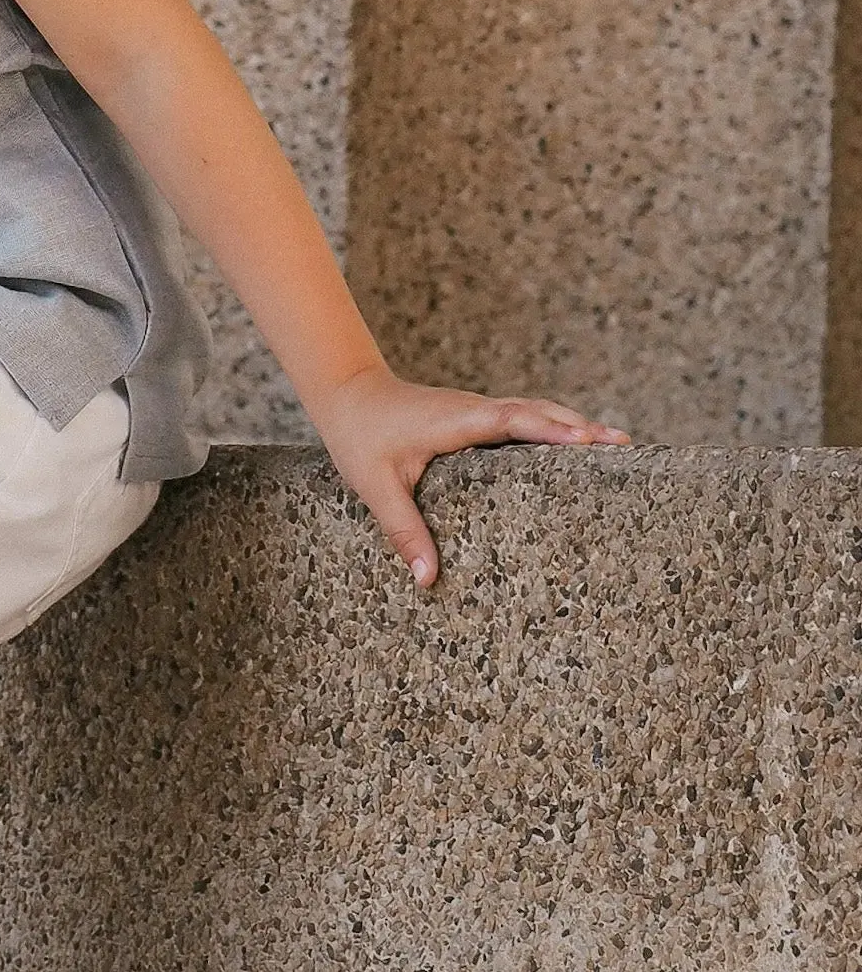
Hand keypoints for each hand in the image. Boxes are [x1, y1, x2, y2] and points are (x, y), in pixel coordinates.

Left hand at [307, 365, 630, 590]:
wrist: (346, 392)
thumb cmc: (358, 436)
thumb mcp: (374, 486)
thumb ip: (403, 530)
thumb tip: (427, 580)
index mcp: (456, 421)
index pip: (512, 420)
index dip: (550, 429)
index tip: (589, 440)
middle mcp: (475, 411)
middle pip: (538, 412)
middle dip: (580, 427)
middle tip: (625, 445)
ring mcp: (479, 412)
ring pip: (536, 411)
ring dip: (573, 424)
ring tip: (619, 445)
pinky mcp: (478, 418)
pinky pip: (524, 419)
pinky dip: (553, 427)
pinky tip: (577, 446)